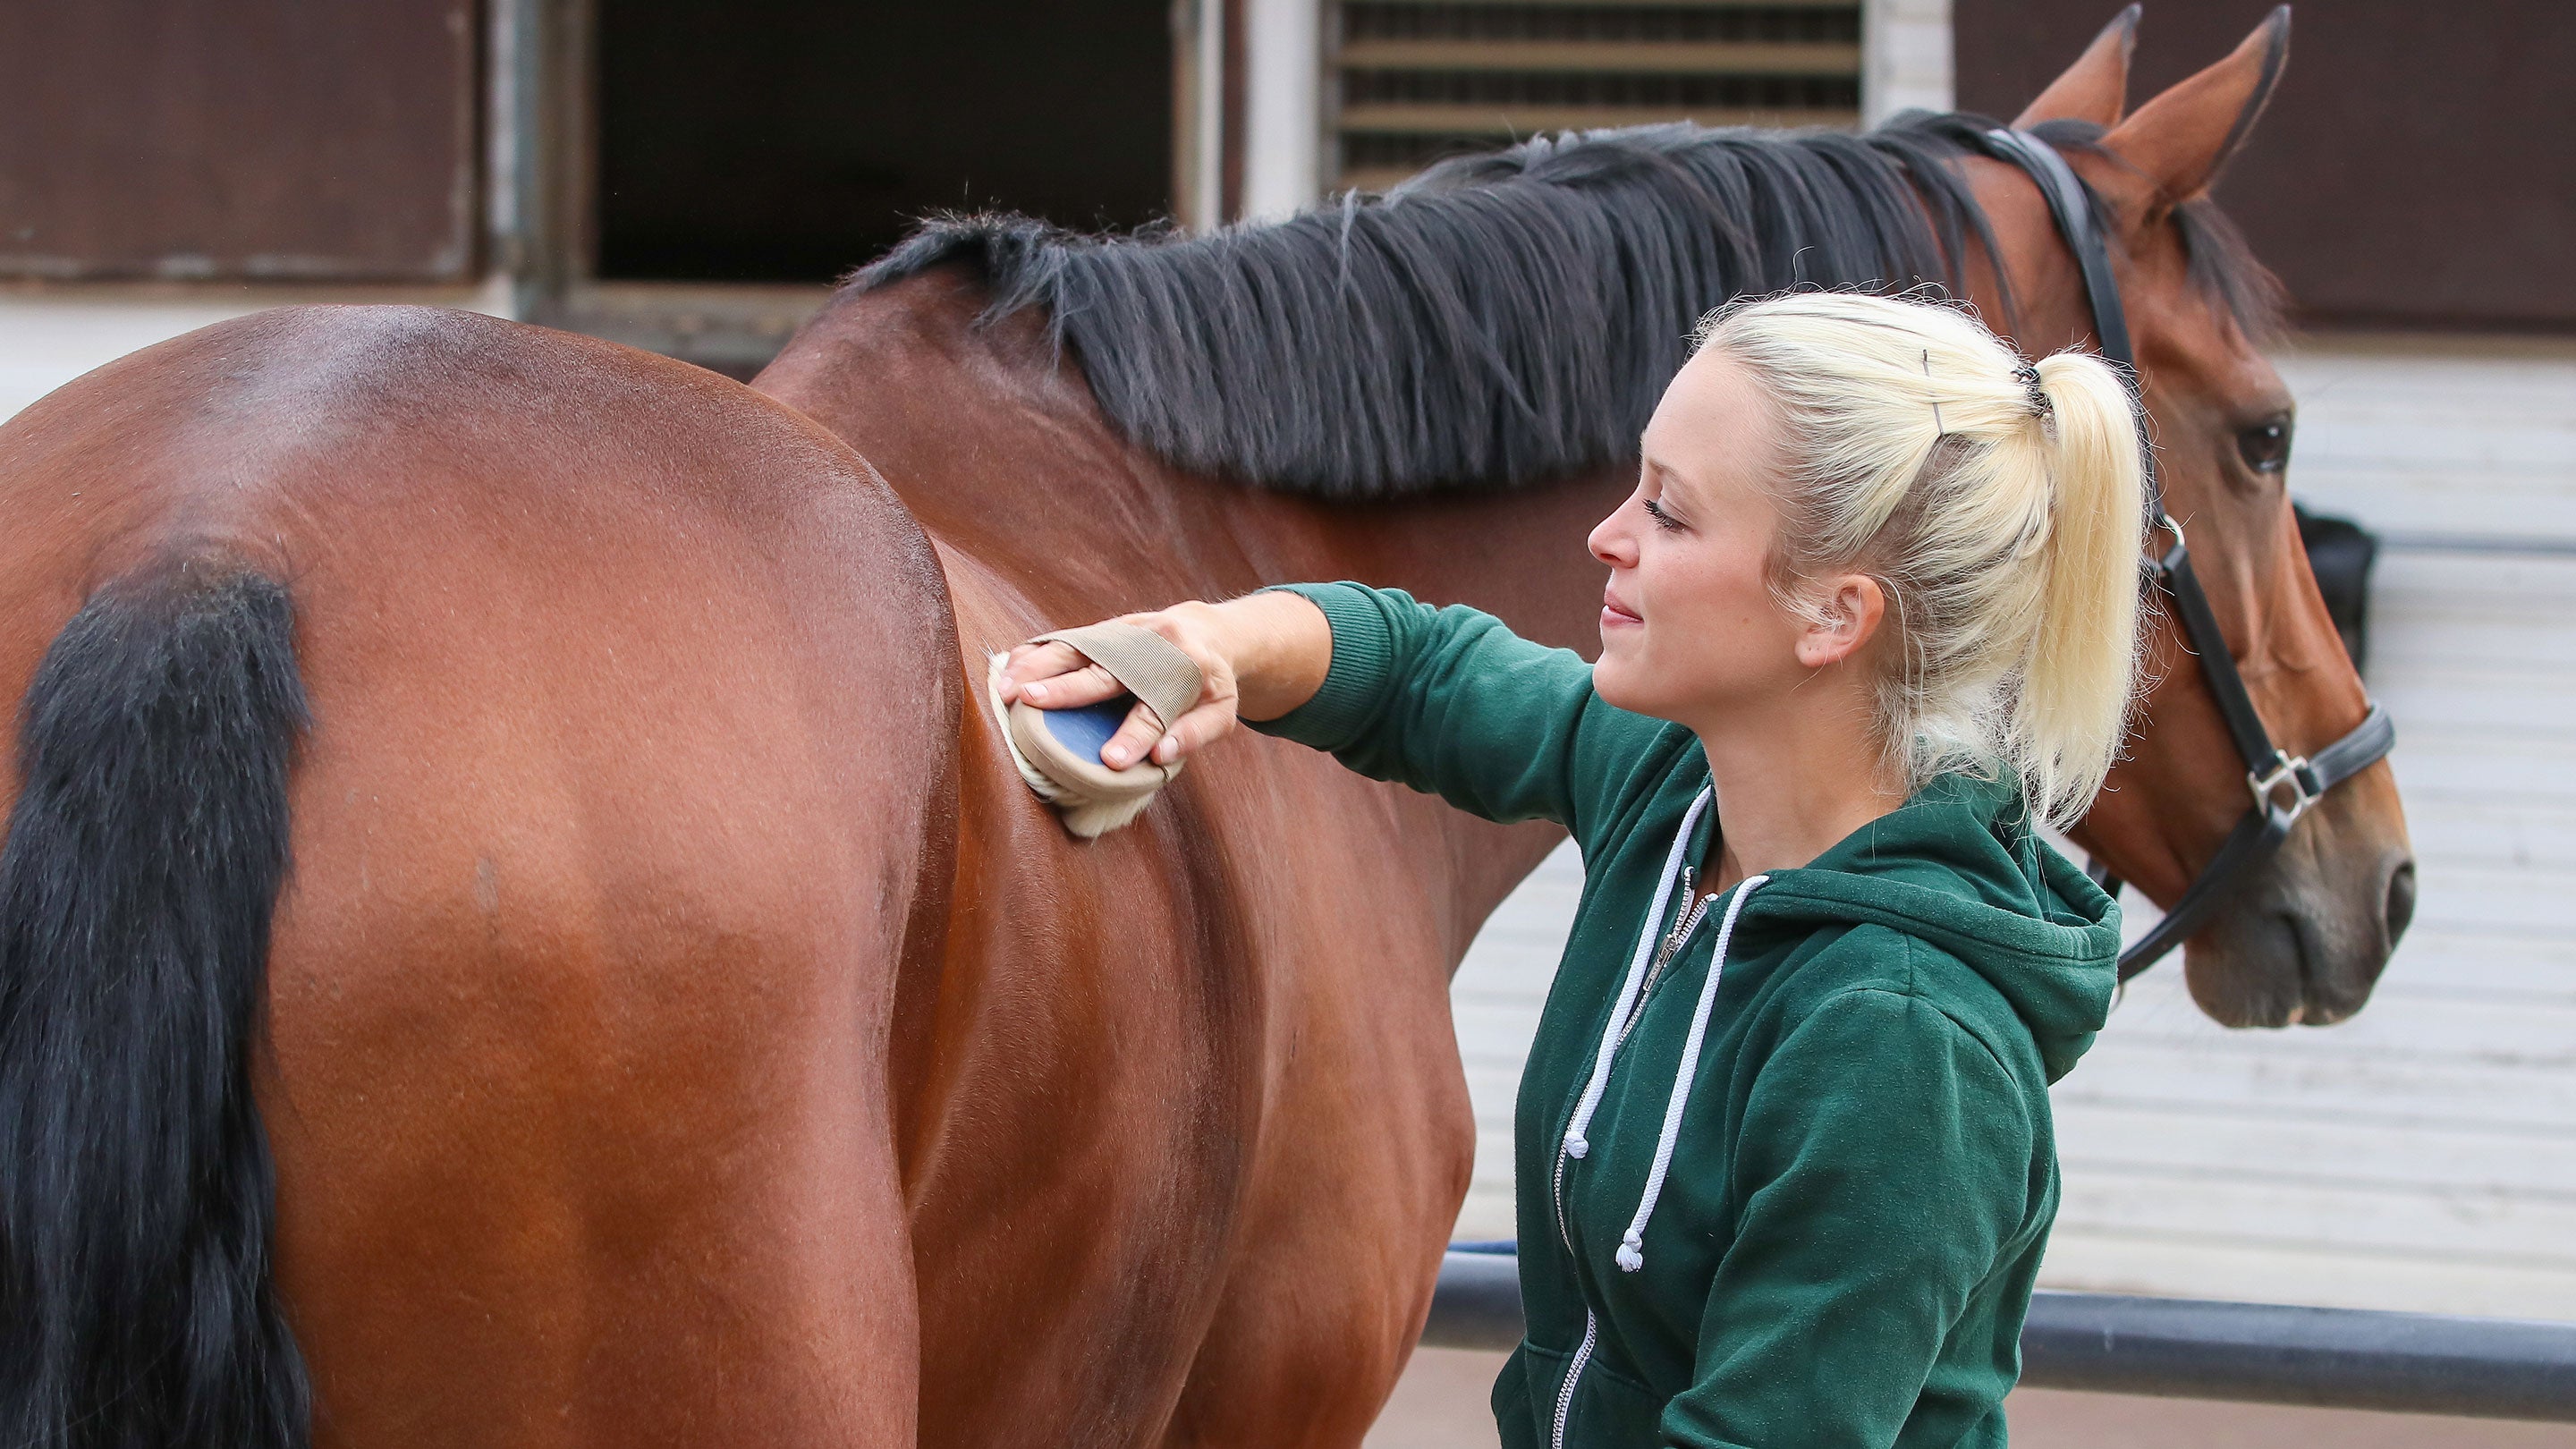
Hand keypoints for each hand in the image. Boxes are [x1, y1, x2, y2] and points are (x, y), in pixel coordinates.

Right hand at [995, 602, 1244, 769]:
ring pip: (1077, 647)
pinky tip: (1009, 666)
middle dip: (1066, 688)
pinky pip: (1067, 638)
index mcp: (1187, 668)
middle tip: (1029, 702)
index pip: (1156, 709)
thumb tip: (1161, 756)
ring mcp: (1126, 631)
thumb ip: (1194, 733)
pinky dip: (1037, 652)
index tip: (1112, 760)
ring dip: (1037, 666)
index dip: (1135, 735)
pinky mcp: (1107, 628)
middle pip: (1105, 671)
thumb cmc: (1212, 682)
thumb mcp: (1221, 711)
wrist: (1207, 630)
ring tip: (1004, 689)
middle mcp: (1153, 644)